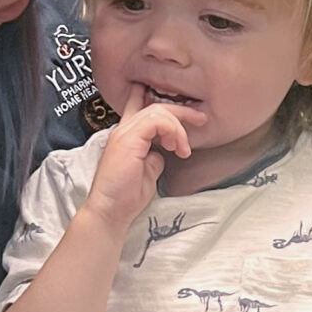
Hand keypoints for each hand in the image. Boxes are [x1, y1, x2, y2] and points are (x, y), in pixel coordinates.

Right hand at [84, 101, 191, 234]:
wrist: (111, 211)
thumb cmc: (126, 197)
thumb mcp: (149, 171)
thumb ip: (156, 156)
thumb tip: (165, 151)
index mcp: (127, 136)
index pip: (137, 105)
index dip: (159, 99)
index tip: (186, 111)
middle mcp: (124, 130)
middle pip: (155, 107)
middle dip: (182, 112)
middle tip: (201, 120)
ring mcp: (124, 133)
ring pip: (158, 111)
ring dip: (178, 127)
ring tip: (183, 148)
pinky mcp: (128, 140)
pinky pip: (156, 121)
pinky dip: (172, 130)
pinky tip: (174, 146)